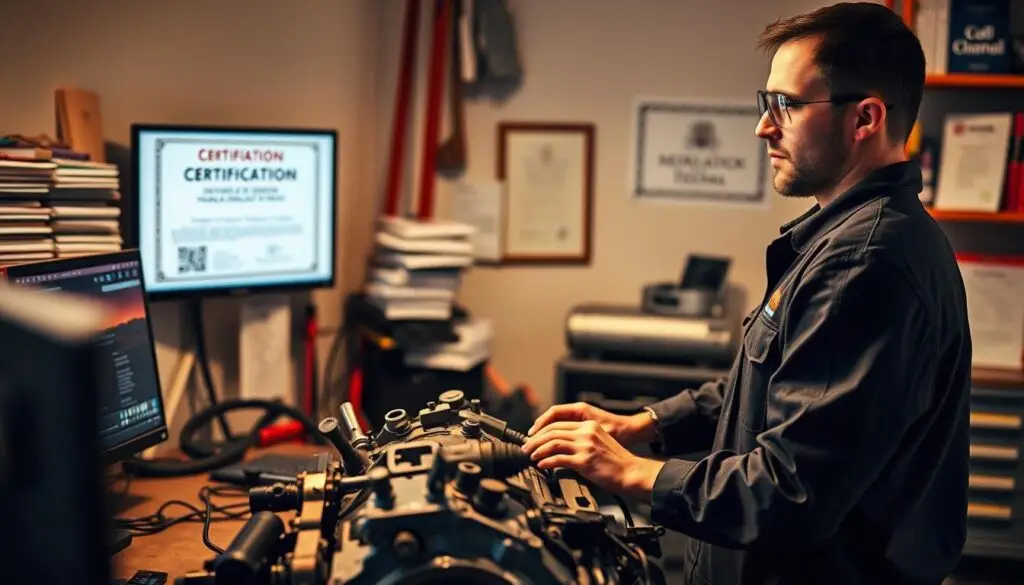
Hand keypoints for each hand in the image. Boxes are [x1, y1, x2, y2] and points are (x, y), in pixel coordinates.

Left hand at [522, 420, 665, 499]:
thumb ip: (580, 440)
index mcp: (589, 426)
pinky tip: (542, 465)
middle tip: (526, 448)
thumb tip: (559, 447)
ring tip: (531, 456)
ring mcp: (585, 446)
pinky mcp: (584, 461)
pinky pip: (559, 459)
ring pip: (553, 443)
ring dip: (538, 450)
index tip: (533, 438)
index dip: (542, 430)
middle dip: (535, 440)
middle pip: (552, 431)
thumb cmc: (616, 461)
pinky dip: (547, 462)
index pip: (558, 423)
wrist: (631, 472)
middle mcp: (586, 433)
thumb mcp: (598, 442)